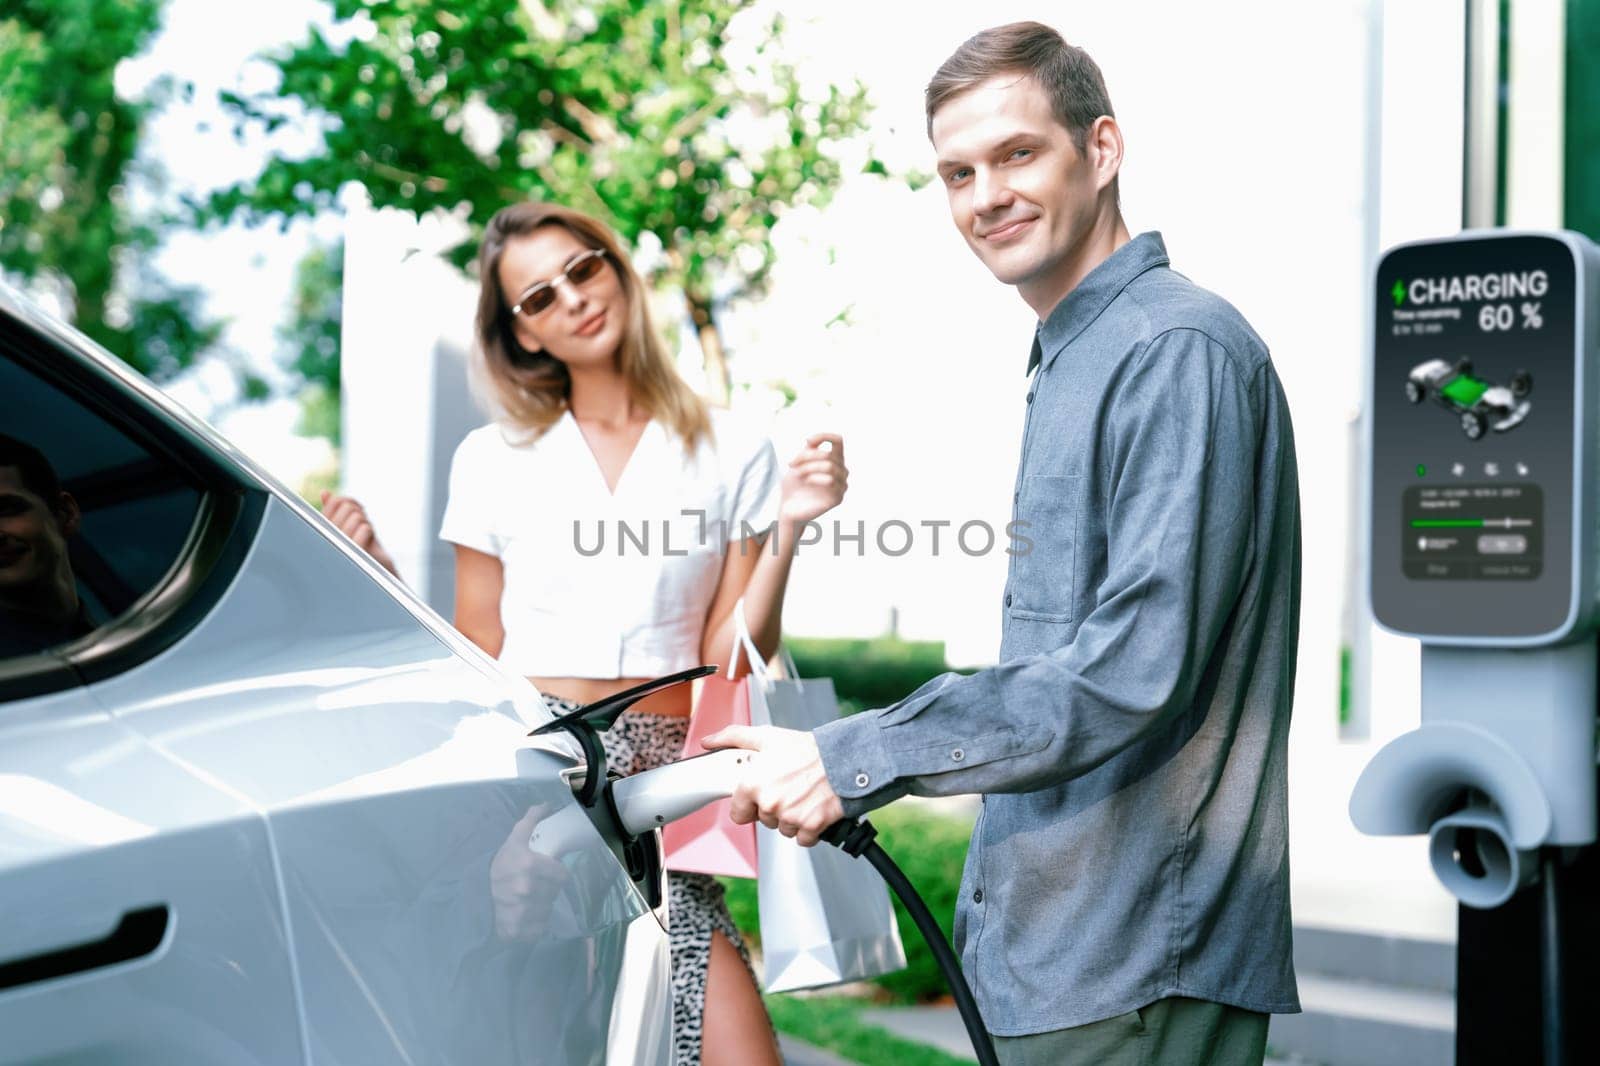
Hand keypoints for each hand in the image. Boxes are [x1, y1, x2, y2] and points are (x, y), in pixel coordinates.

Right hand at [320, 490, 398, 576]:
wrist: (379, 580)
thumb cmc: (364, 555)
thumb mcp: (348, 531)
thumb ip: (335, 512)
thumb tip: (326, 493)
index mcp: (320, 530)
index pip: (335, 501)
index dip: (350, 504)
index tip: (355, 517)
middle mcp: (324, 538)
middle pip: (347, 507)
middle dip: (360, 516)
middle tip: (361, 533)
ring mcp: (337, 546)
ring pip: (357, 517)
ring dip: (366, 527)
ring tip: (363, 542)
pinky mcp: (351, 554)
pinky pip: (364, 528)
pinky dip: (369, 534)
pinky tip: (366, 547)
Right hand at [489, 805, 570, 939]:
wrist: (474, 894)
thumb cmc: (499, 865)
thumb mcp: (513, 841)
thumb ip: (530, 822)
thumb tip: (547, 804)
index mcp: (529, 866)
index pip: (563, 876)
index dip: (557, 873)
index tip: (548, 873)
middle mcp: (527, 890)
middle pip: (555, 892)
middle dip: (548, 888)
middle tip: (536, 885)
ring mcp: (523, 913)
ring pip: (548, 909)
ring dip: (542, 905)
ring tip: (529, 899)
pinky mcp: (519, 931)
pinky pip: (539, 928)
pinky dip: (535, 925)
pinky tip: (525, 916)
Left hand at [701, 724, 843, 846]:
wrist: (844, 759)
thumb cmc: (809, 749)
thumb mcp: (767, 737)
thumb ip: (733, 738)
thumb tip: (710, 741)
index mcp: (753, 784)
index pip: (738, 813)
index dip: (749, 805)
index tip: (759, 797)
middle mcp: (769, 803)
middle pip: (764, 820)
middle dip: (774, 808)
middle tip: (788, 788)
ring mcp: (790, 818)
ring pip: (783, 829)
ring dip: (792, 818)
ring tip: (803, 796)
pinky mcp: (810, 827)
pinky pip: (803, 838)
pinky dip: (809, 828)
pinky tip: (814, 808)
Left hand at [778, 433, 846, 526]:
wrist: (788, 507)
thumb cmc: (793, 484)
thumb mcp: (797, 463)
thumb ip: (807, 451)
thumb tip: (811, 440)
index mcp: (834, 459)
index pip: (838, 441)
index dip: (825, 436)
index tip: (807, 441)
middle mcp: (841, 471)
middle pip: (829, 455)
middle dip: (807, 458)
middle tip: (792, 465)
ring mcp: (842, 484)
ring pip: (830, 467)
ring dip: (809, 468)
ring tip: (798, 474)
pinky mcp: (838, 498)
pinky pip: (830, 481)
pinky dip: (815, 478)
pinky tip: (807, 481)